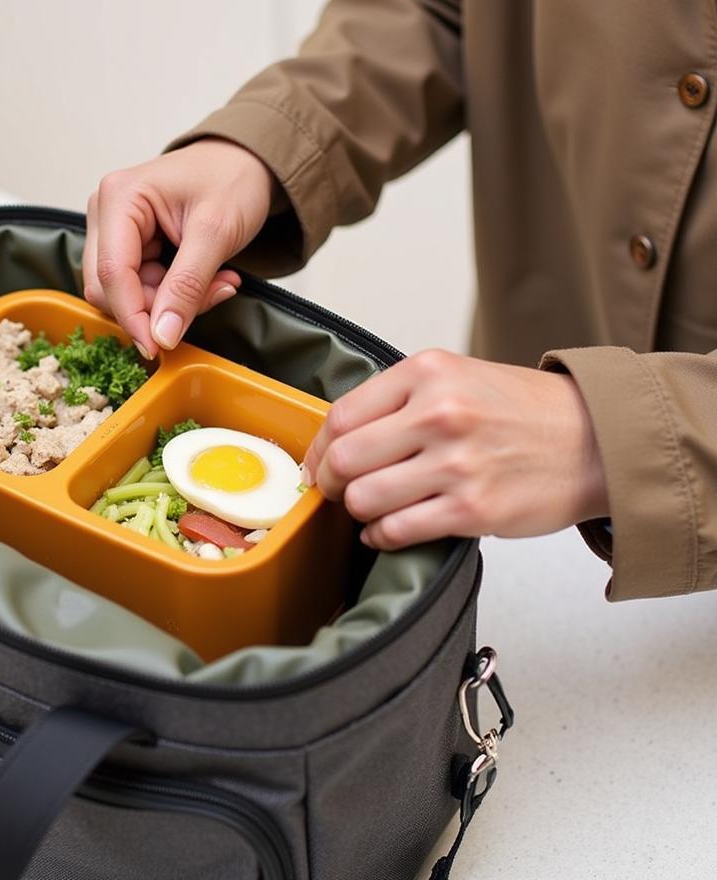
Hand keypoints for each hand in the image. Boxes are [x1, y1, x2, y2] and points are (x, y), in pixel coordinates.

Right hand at [84, 139, 272, 357]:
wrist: (246, 162)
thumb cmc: (232, 179)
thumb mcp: (216, 233)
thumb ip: (187, 286)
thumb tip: (162, 335)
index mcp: (120, 197)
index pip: (111, 273)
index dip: (133, 316)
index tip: (159, 347)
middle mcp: (107, 211)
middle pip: (110, 287)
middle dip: (156, 306)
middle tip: (208, 298)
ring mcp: (114, 228)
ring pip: (126, 292)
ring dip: (170, 301)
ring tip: (217, 283)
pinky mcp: (129, 243)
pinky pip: (141, 286)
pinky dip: (173, 293)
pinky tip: (207, 279)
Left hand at [303, 349, 609, 548]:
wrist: (594, 439)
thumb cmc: (519, 410)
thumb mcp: (454, 377)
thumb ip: (396, 400)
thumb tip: (334, 441)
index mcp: (427, 374)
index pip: (340, 417)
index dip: (318, 449)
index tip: (316, 465)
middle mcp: (439, 414)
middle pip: (343, 460)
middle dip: (330, 483)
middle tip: (337, 491)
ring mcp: (456, 463)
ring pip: (363, 500)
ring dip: (358, 511)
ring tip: (372, 508)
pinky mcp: (473, 509)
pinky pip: (396, 531)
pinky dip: (381, 536)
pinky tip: (389, 529)